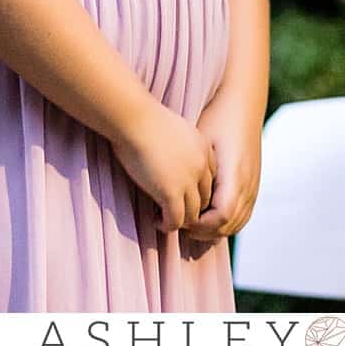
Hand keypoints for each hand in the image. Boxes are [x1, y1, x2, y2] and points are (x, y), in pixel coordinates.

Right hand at [110, 102, 217, 233]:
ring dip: (179, 220)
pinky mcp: (172, 193)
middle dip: (191, 209)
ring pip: (192, 214)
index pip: (209, 180)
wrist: (135, 119)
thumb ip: (177, 145)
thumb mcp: (172, 129)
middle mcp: (201, 166)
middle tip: (173, 212)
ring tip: (163, 219)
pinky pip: (176, 221)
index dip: (195, 191)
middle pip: (204, 199)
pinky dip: (166, 225)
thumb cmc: (143, 119)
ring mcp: (189, 181)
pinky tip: (155, 220)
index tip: (180, 195)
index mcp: (203, 149)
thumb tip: (166, 156)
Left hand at [183, 92, 262, 240]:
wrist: (241, 102)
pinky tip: (206, 217)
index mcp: (234, 173)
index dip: (198, 223)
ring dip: (214, 230)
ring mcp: (254, 185)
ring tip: (190, 221)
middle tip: (178, 222)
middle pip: (228, 226)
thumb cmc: (215, 117)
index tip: (177, 216)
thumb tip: (169, 194)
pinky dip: (226, 224)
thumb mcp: (200, 141)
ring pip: (237, 224)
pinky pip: (243, 215)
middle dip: (202, 231)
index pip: (220, 216)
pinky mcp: (254, 184)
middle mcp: (248, 183)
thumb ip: (191, 169)